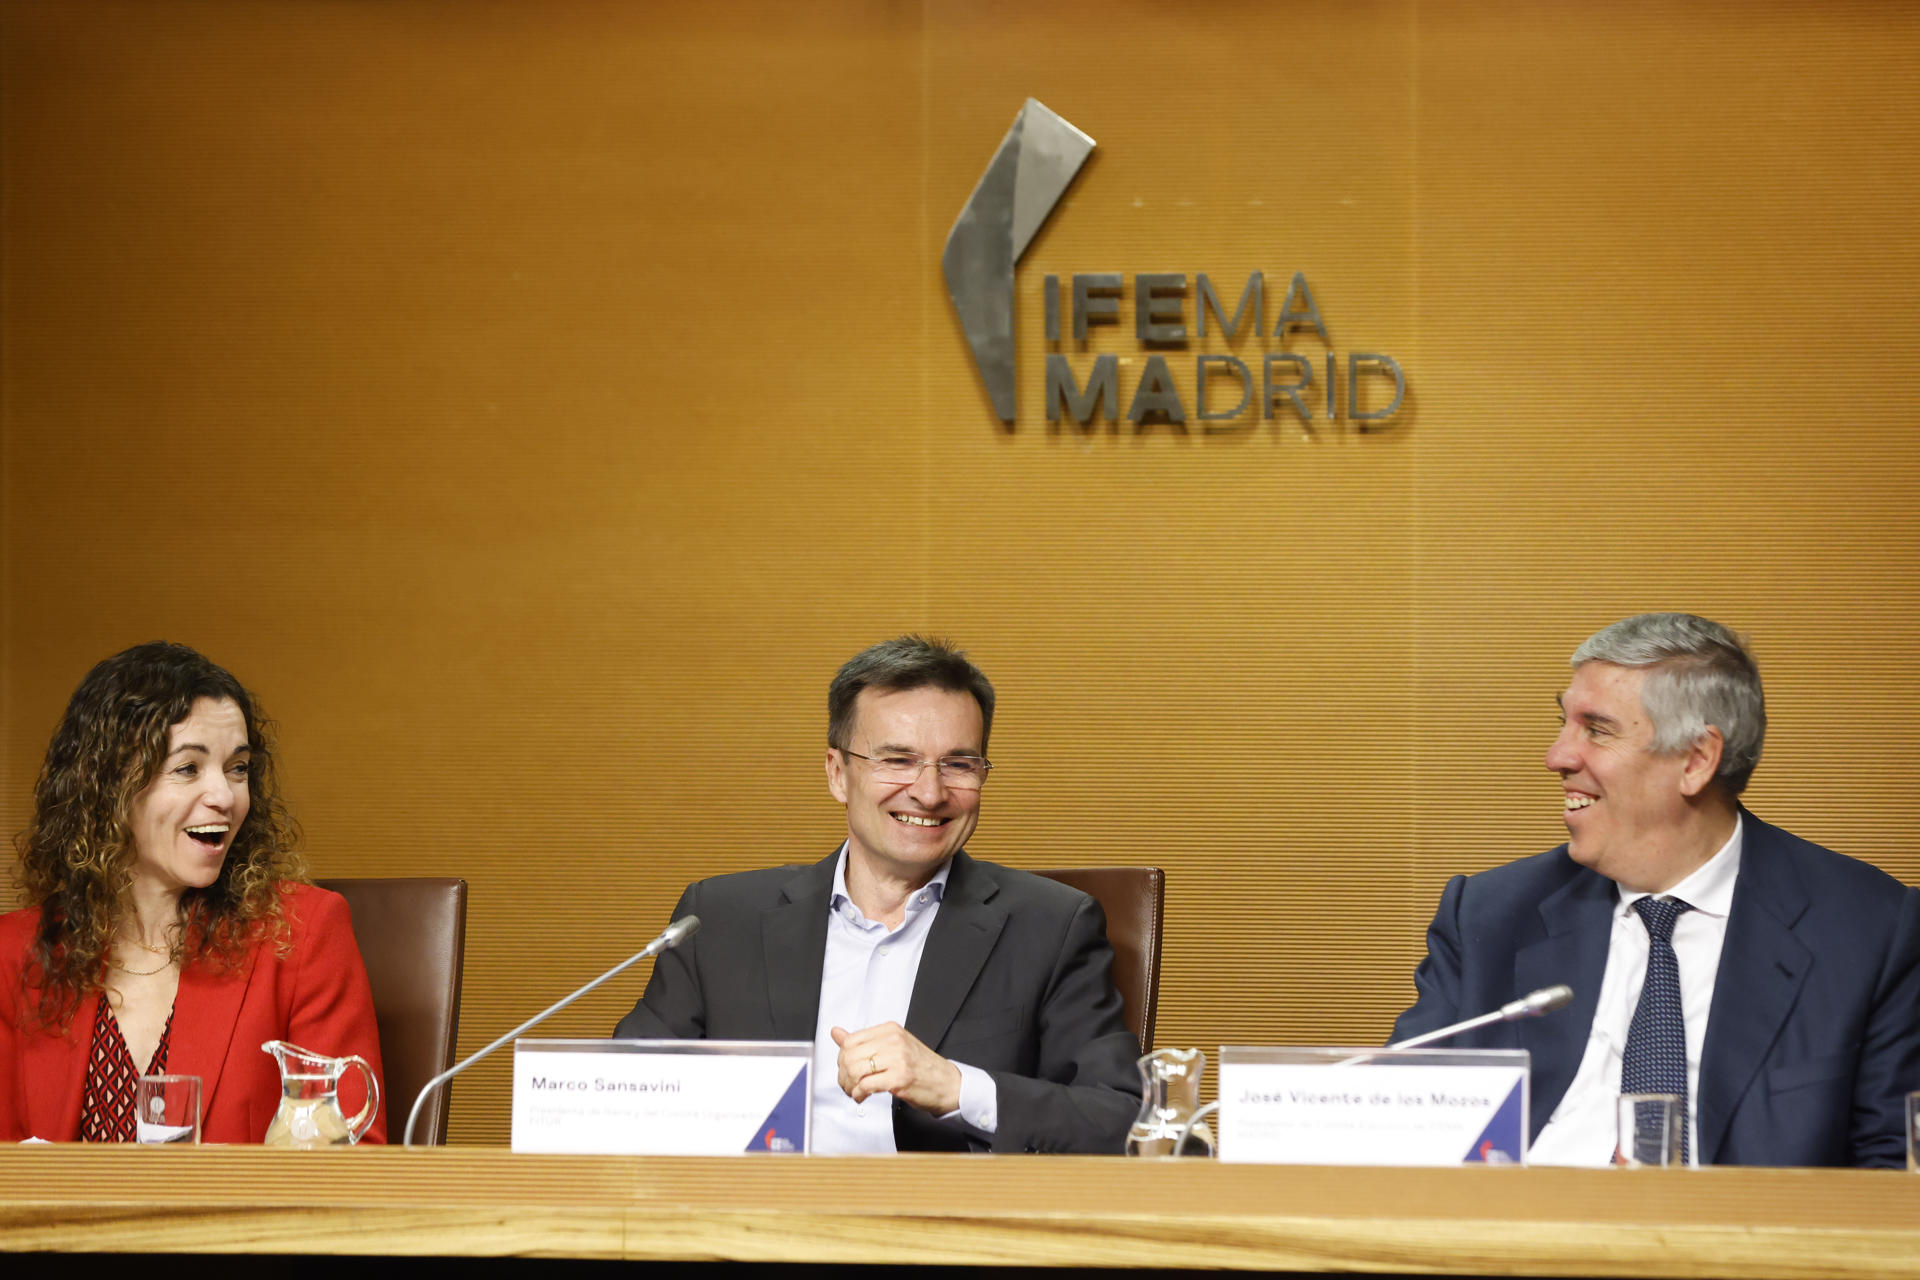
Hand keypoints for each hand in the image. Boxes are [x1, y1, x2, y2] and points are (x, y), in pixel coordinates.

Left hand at [830, 1022, 961, 1114]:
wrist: (947, 1084)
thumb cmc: (921, 1066)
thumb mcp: (893, 1046)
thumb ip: (864, 1041)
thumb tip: (837, 1033)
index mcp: (890, 1030)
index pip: (851, 1040)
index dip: (842, 1058)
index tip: (845, 1069)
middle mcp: (893, 1041)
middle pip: (850, 1056)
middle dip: (843, 1075)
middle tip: (847, 1085)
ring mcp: (897, 1059)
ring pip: (855, 1070)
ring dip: (849, 1086)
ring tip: (854, 1092)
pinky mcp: (899, 1079)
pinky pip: (866, 1085)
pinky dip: (859, 1094)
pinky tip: (862, 1097)